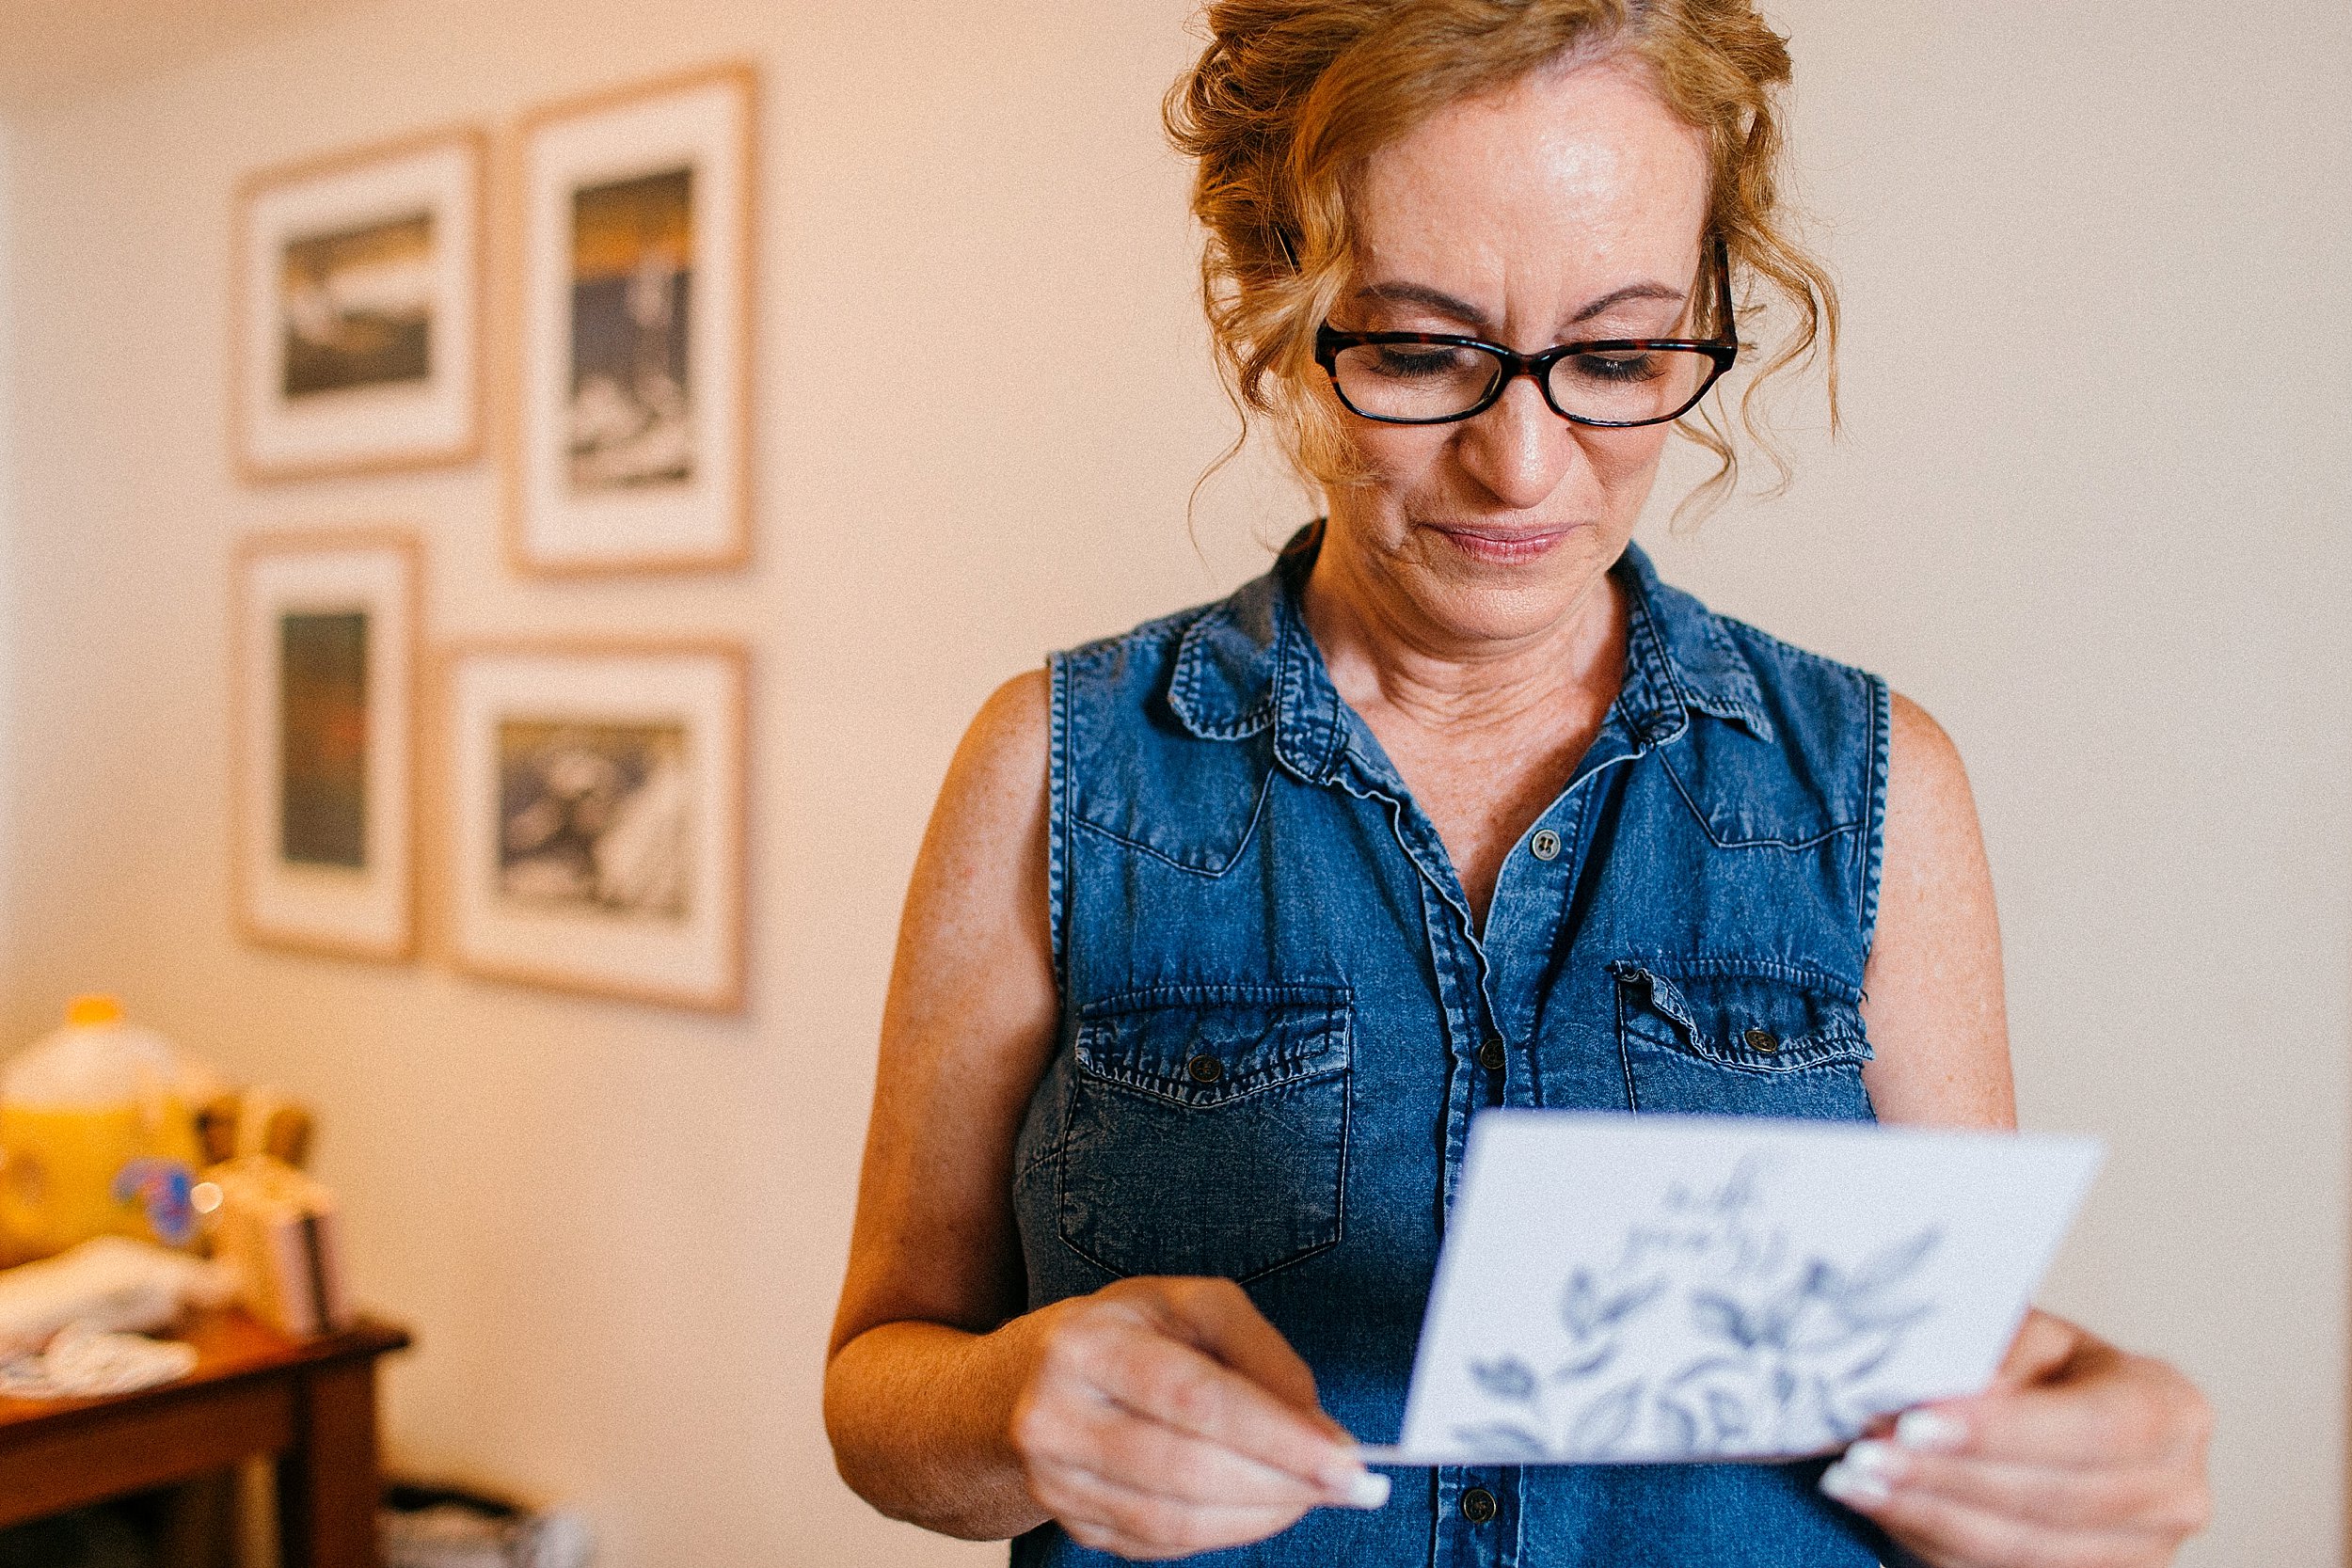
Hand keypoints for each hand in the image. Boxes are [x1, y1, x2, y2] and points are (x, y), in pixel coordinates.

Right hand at [1004, 1276, 1387, 1557]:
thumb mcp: (1184, 1304)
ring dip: (1262, 1514)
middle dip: (1282, 1483)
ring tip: (1312, 1493)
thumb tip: (1314, 1423)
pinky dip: (1225, 1531)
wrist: (1008, 1389)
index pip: (1193, 1398)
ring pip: (1176, 1520)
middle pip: (1187, 1469)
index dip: (1276, 1435)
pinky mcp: (1071, 1524)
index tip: (1345, 1456)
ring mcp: (1057, 1482)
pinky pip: (1162, 1544)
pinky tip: (1259, 1506)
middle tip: (1350, 1481)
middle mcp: (1057, 1417)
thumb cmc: (1117, 1335)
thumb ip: (1258, 1350)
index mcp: (1087, 1344)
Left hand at [1819, 1309, 2210, 1566]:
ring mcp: (2142, 1553)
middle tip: (1865, 1455)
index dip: (2004, 1432)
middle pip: (2057, 1499)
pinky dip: (1930, 1542)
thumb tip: (1958, 1393)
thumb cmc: (2034, 1365)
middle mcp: (2174, 1491)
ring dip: (1928, 1516)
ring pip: (2026, 1549)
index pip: (2094, 1428)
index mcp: (2170, 1408)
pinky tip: (1879, 1508)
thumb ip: (1995, 1360)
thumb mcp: (2022, 1336)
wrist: (2049, 1415)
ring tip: (1855, 1481)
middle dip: (1948, 1478)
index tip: (1915, 1423)